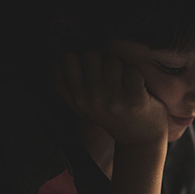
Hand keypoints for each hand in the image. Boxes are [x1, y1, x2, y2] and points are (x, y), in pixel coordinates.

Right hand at [55, 50, 169, 144]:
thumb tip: (53, 61)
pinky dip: (137, 77)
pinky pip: (132, 71)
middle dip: (103, 60)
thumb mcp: (84, 106)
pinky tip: (137, 90)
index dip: (83, 58)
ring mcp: (114, 99)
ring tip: (124, 84)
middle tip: (111, 77)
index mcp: (78, 97)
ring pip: (112, 60)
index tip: (94, 69)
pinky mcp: (135, 100)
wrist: (141, 139)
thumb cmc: (112, 115)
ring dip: (121, 68)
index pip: (69, 58)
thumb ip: (66, 85)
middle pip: (91, 54)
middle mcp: (93, 98)